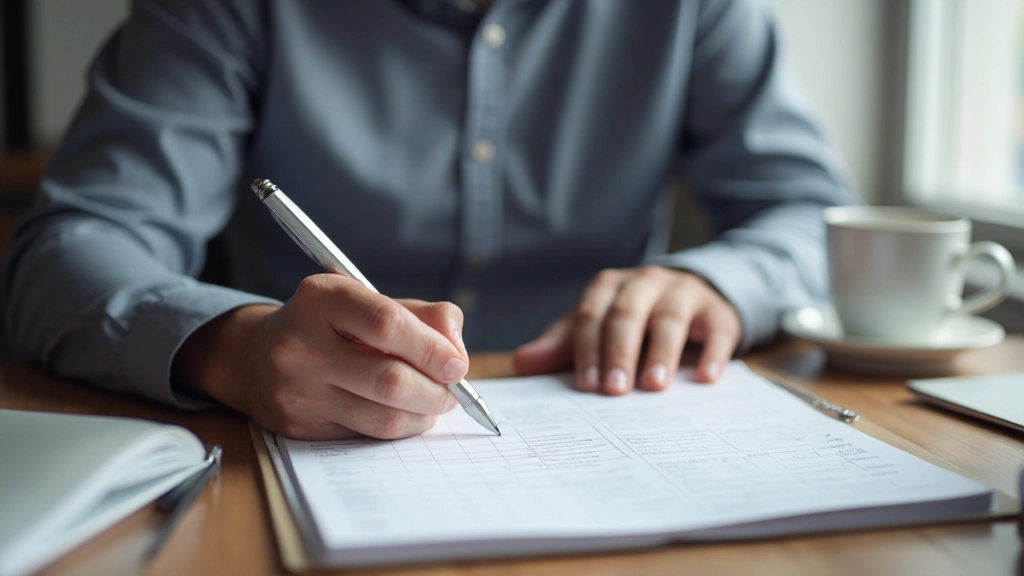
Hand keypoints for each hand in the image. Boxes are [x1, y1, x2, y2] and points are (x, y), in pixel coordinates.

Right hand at [174, 274, 468, 439]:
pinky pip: (367, 435)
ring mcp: (297, 390)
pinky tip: (405, 413)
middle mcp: (301, 345)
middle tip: (453, 390)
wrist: (254, 356)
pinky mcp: (299, 427)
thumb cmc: (328, 324)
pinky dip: (399, 428)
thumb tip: (457, 350)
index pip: (386, 324)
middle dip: (436, 390)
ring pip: (383, 417)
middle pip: (389, 379)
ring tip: (434, 402)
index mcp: (321, 299)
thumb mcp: (369, 301)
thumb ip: (422, 316)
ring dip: (424, 414)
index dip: (431, 348)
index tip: (458, 364)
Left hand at [512, 266, 740, 393]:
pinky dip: (713, 352)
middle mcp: (645, 283)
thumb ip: (561, 346)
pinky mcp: (718, 312)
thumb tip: (520, 363)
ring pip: (670, 317)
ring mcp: (684, 294)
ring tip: (654, 386)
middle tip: (614, 390)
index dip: (587, 349)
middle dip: (619, 352)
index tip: (586, 385)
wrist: (690, 298)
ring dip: (662, 351)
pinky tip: (706, 378)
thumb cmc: (632, 319)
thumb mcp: (595, 328)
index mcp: (609, 287)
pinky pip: (717, 329)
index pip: (591, 314)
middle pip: (627, 313)